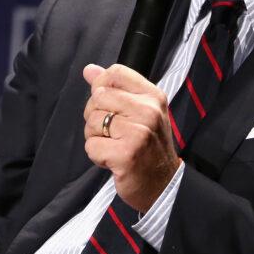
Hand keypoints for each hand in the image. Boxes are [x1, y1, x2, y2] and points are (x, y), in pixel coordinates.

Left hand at [82, 63, 180, 212]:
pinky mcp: (125, 154)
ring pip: (92, 122)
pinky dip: (96, 155)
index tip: (107, 104)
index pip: (115, 73)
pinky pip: (91, 145)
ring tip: (114, 146)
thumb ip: (114, 89)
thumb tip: (89, 70)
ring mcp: (138, 133)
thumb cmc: (149, 147)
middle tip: (112, 132)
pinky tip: (113, 159)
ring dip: (95, 137)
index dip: (101, 86)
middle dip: (96, 116)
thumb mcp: (140, 112)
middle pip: (98, 97)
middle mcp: (148, 111)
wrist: (164, 184)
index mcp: (153, 96)